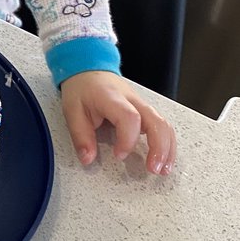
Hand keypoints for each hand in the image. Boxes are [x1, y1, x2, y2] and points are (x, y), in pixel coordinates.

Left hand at [60, 69, 175, 175]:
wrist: (89, 70)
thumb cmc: (82, 89)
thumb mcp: (72, 110)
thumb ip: (80, 136)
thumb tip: (87, 159)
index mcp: (112, 98)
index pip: (130, 117)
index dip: (128, 139)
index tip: (119, 155)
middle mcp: (132, 100)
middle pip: (156, 121)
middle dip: (159, 147)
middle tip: (153, 169)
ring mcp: (142, 105)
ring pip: (164, 124)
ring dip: (168, 148)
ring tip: (163, 170)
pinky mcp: (145, 111)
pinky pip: (162, 126)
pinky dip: (167, 144)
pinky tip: (164, 160)